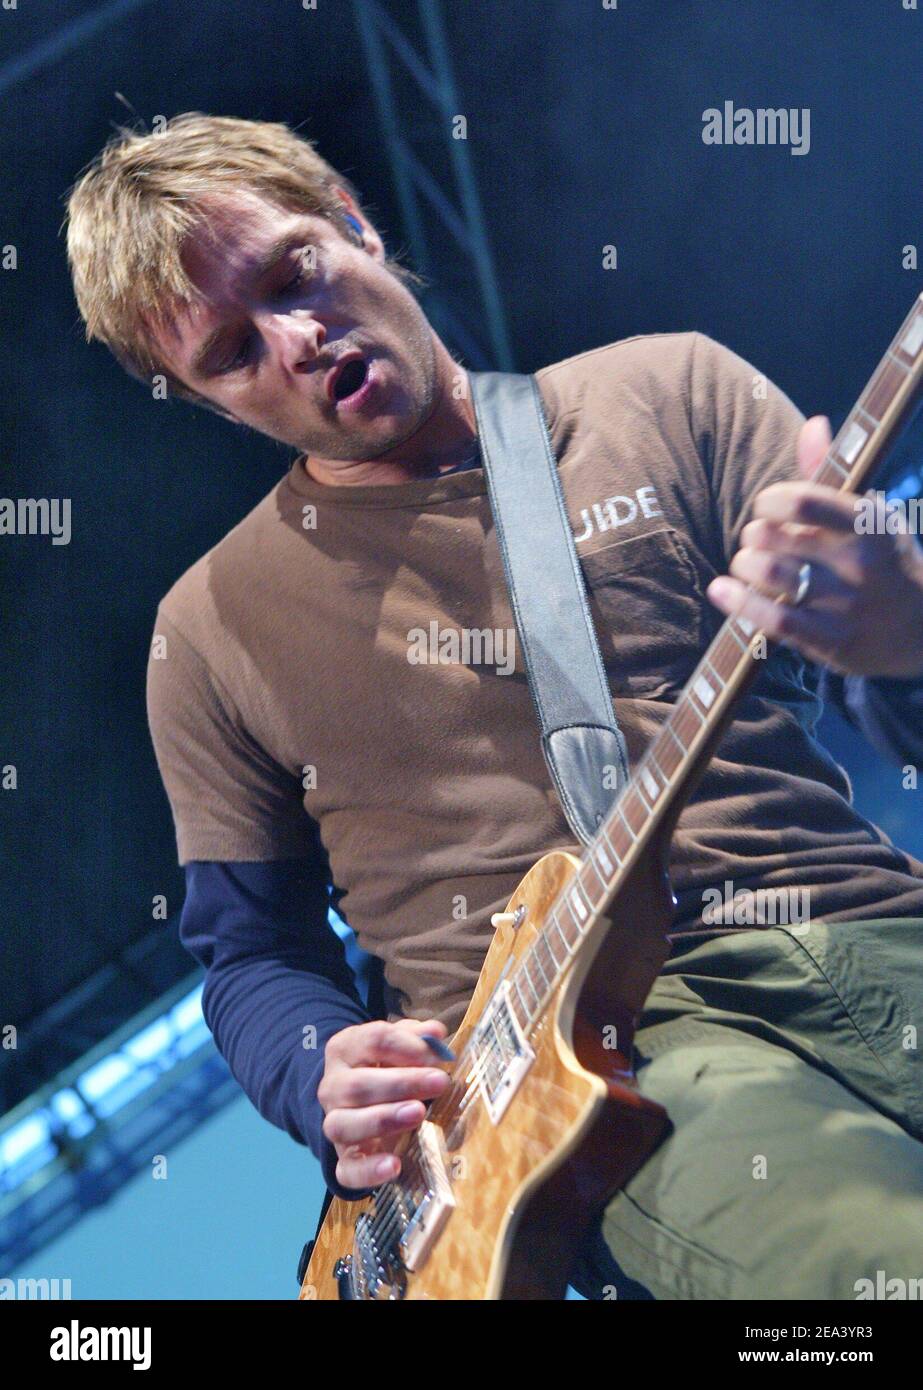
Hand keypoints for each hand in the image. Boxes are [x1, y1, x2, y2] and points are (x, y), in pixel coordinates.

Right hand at [318, 1017, 450, 1190]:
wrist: (360, 1102)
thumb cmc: (386, 1066)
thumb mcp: (399, 1044)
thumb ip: (416, 1037)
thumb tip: (435, 1033)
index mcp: (346, 1049)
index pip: (373, 1041)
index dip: (407, 1046)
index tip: (437, 1055)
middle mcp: (332, 1086)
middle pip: (357, 1085)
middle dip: (401, 1083)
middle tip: (439, 1082)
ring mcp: (334, 1123)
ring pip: (342, 1125)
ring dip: (382, 1119)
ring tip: (418, 1113)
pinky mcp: (344, 1159)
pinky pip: (346, 1170)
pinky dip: (368, 1171)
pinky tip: (394, 1166)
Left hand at [707, 414, 922, 676]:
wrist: (922, 629)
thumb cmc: (884, 563)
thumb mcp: (868, 517)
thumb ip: (831, 475)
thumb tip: (813, 424)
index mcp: (869, 524)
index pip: (802, 500)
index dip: (769, 500)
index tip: (767, 507)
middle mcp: (859, 563)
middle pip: (774, 537)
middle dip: (752, 535)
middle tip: (755, 541)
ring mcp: (845, 605)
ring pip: (768, 574)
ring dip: (743, 566)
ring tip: (745, 565)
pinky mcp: (831, 642)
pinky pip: (772, 619)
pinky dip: (739, 601)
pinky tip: (722, 590)